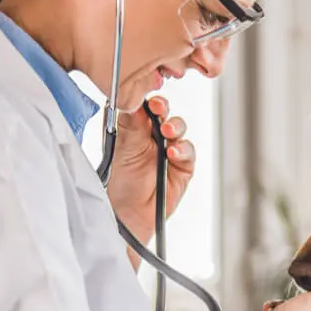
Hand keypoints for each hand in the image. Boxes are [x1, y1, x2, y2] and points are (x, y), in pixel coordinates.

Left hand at [107, 95, 195, 237]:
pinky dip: (183, 149)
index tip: (146, 97)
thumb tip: (135, 99)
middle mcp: (154, 137)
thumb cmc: (121, 183)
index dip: (148, 100)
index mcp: (136, 130)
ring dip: (175, 127)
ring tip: (166, 132)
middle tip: (158, 108)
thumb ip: (131, 123)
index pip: (145, 107)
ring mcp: (170, 151)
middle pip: (165, 114)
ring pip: (179, 129)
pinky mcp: (183, 166)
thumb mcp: (123, 148)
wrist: (130, 213)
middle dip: (163, 109)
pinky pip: (189, 152)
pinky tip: (173, 153)